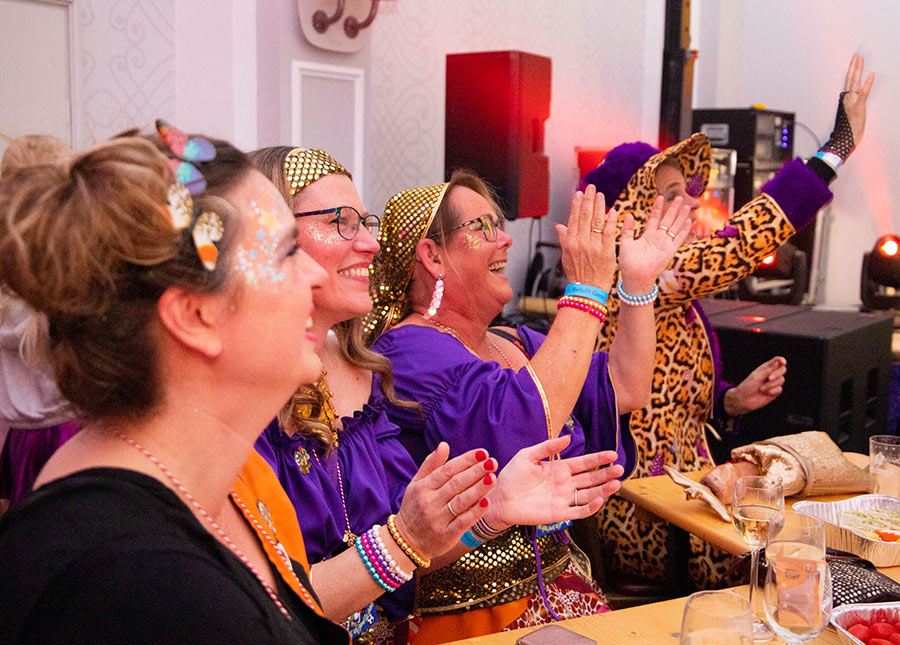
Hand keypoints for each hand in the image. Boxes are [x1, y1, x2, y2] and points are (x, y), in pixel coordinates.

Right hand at [394, 443, 496, 560]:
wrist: (406, 541)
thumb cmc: (415, 507)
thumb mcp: (417, 484)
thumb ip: (430, 464)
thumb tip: (444, 444)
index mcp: (423, 487)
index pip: (447, 470)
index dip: (466, 460)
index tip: (483, 452)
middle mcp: (429, 502)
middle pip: (456, 484)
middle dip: (476, 472)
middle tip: (492, 462)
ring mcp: (438, 520)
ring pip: (461, 502)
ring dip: (478, 489)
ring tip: (493, 478)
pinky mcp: (446, 536)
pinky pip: (463, 522)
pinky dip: (475, 512)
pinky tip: (487, 502)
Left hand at [483, 435, 623, 530]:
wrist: (500, 498)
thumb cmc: (512, 476)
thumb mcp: (528, 455)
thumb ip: (547, 447)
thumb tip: (568, 437)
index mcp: (559, 468)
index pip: (584, 463)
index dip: (599, 459)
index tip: (613, 454)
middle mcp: (565, 484)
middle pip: (591, 479)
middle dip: (606, 474)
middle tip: (620, 469)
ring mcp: (563, 499)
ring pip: (589, 495)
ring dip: (604, 490)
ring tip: (617, 483)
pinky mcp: (559, 514)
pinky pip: (579, 511)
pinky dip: (591, 507)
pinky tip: (600, 500)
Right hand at [555, 184, 617, 289]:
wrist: (586, 291)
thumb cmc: (577, 275)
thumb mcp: (566, 256)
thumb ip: (564, 239)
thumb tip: (559, 226)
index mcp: (571, 242)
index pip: (574, 219)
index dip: (576, 204)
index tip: (579, 193)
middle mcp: (581, 242)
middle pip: (584, 216)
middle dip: (588, 200)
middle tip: (591, 188)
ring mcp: (594, 247)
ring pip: (597, 222)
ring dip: (599, 206)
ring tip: (600, 195)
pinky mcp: (607, 252)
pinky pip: (610, 233)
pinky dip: (611, 221)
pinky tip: (613, 211)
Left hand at [618, 196, 691, 292]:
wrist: (635, 276)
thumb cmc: (628, 262)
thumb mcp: (626, 242)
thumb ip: (628, 229)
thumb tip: (629, 215)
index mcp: (647, 236)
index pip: (654, 218)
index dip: (657, 208)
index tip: (659, 196)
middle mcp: (658, 238)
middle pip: (668, 220)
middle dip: (673, 209)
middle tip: (678, 197)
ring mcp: (665, 244)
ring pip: (675, 227)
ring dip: (681, 217)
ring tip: (686, 206)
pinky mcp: (670, 251)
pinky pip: (678, 239)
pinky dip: (684, 230)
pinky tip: (689, 221)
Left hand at [723, 356, 786, 415]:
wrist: (744, 400)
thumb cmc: (748, 386)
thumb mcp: (757, 376)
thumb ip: (768, 370)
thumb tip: (778, 362)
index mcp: (765, 368)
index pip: (777, 361)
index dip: (781, 360)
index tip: (783, 362)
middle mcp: (771, 374)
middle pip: (782, 369)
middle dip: (777, 373)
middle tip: (769, 378)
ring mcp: (773, 383)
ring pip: (781, 380)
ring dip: (771, 384)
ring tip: (761, 388)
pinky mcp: (775, 391)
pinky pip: (780, 389)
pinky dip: (772, 391)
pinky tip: (765, 393)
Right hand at [841, 52, 874, 145]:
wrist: (843, 140)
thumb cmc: (846, 131)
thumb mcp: (849, 116)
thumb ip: (850, 107)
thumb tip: (852, 102)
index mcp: (845, 100)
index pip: (848, 81)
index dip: (851, 70)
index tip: (854, 60)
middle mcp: (847, 99)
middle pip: (850, 79)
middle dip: (854, 66)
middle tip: (857, 55)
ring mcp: (852, 102)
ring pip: (855, 82)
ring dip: (858, 70)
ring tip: (861, 59)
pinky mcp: (858, 107)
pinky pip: (863, 92)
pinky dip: (867, 83)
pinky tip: (871, 74)